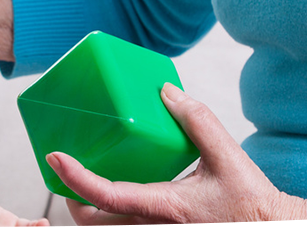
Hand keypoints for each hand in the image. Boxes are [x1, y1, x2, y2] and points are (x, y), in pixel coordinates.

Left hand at [49, 84, 306, 225]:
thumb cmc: (251, 203)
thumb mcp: (227, 155)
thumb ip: (196, 120)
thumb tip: (166, 93)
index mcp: (164, 207)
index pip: (106, 195)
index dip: (75, 177)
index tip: (55, 156)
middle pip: (91, 224)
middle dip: (71, 199)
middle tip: (67, 168)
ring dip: (88, 209)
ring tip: (84, 178)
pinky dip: (109, 214)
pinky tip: (115, 190)